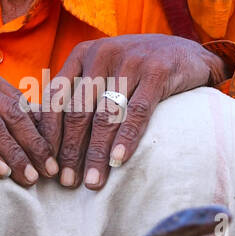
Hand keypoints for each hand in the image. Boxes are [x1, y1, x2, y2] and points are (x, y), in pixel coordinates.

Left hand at [33, 34, 226, 189]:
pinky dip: (126, 139)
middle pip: (78, 111)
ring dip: (96, 153)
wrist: (188, 52)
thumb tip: (46, 136)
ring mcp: (131, 61)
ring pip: (106, 115)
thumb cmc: (138, 69)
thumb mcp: (104, 70)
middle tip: (67, 182)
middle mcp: (102, 54)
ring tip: (92, 182)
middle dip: (70, 151)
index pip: (56, 99)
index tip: (47, 166)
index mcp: (82, 54)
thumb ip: (78, 92)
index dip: (50, 135)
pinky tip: (118, 161)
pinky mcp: (158, 71)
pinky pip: (138, 112)